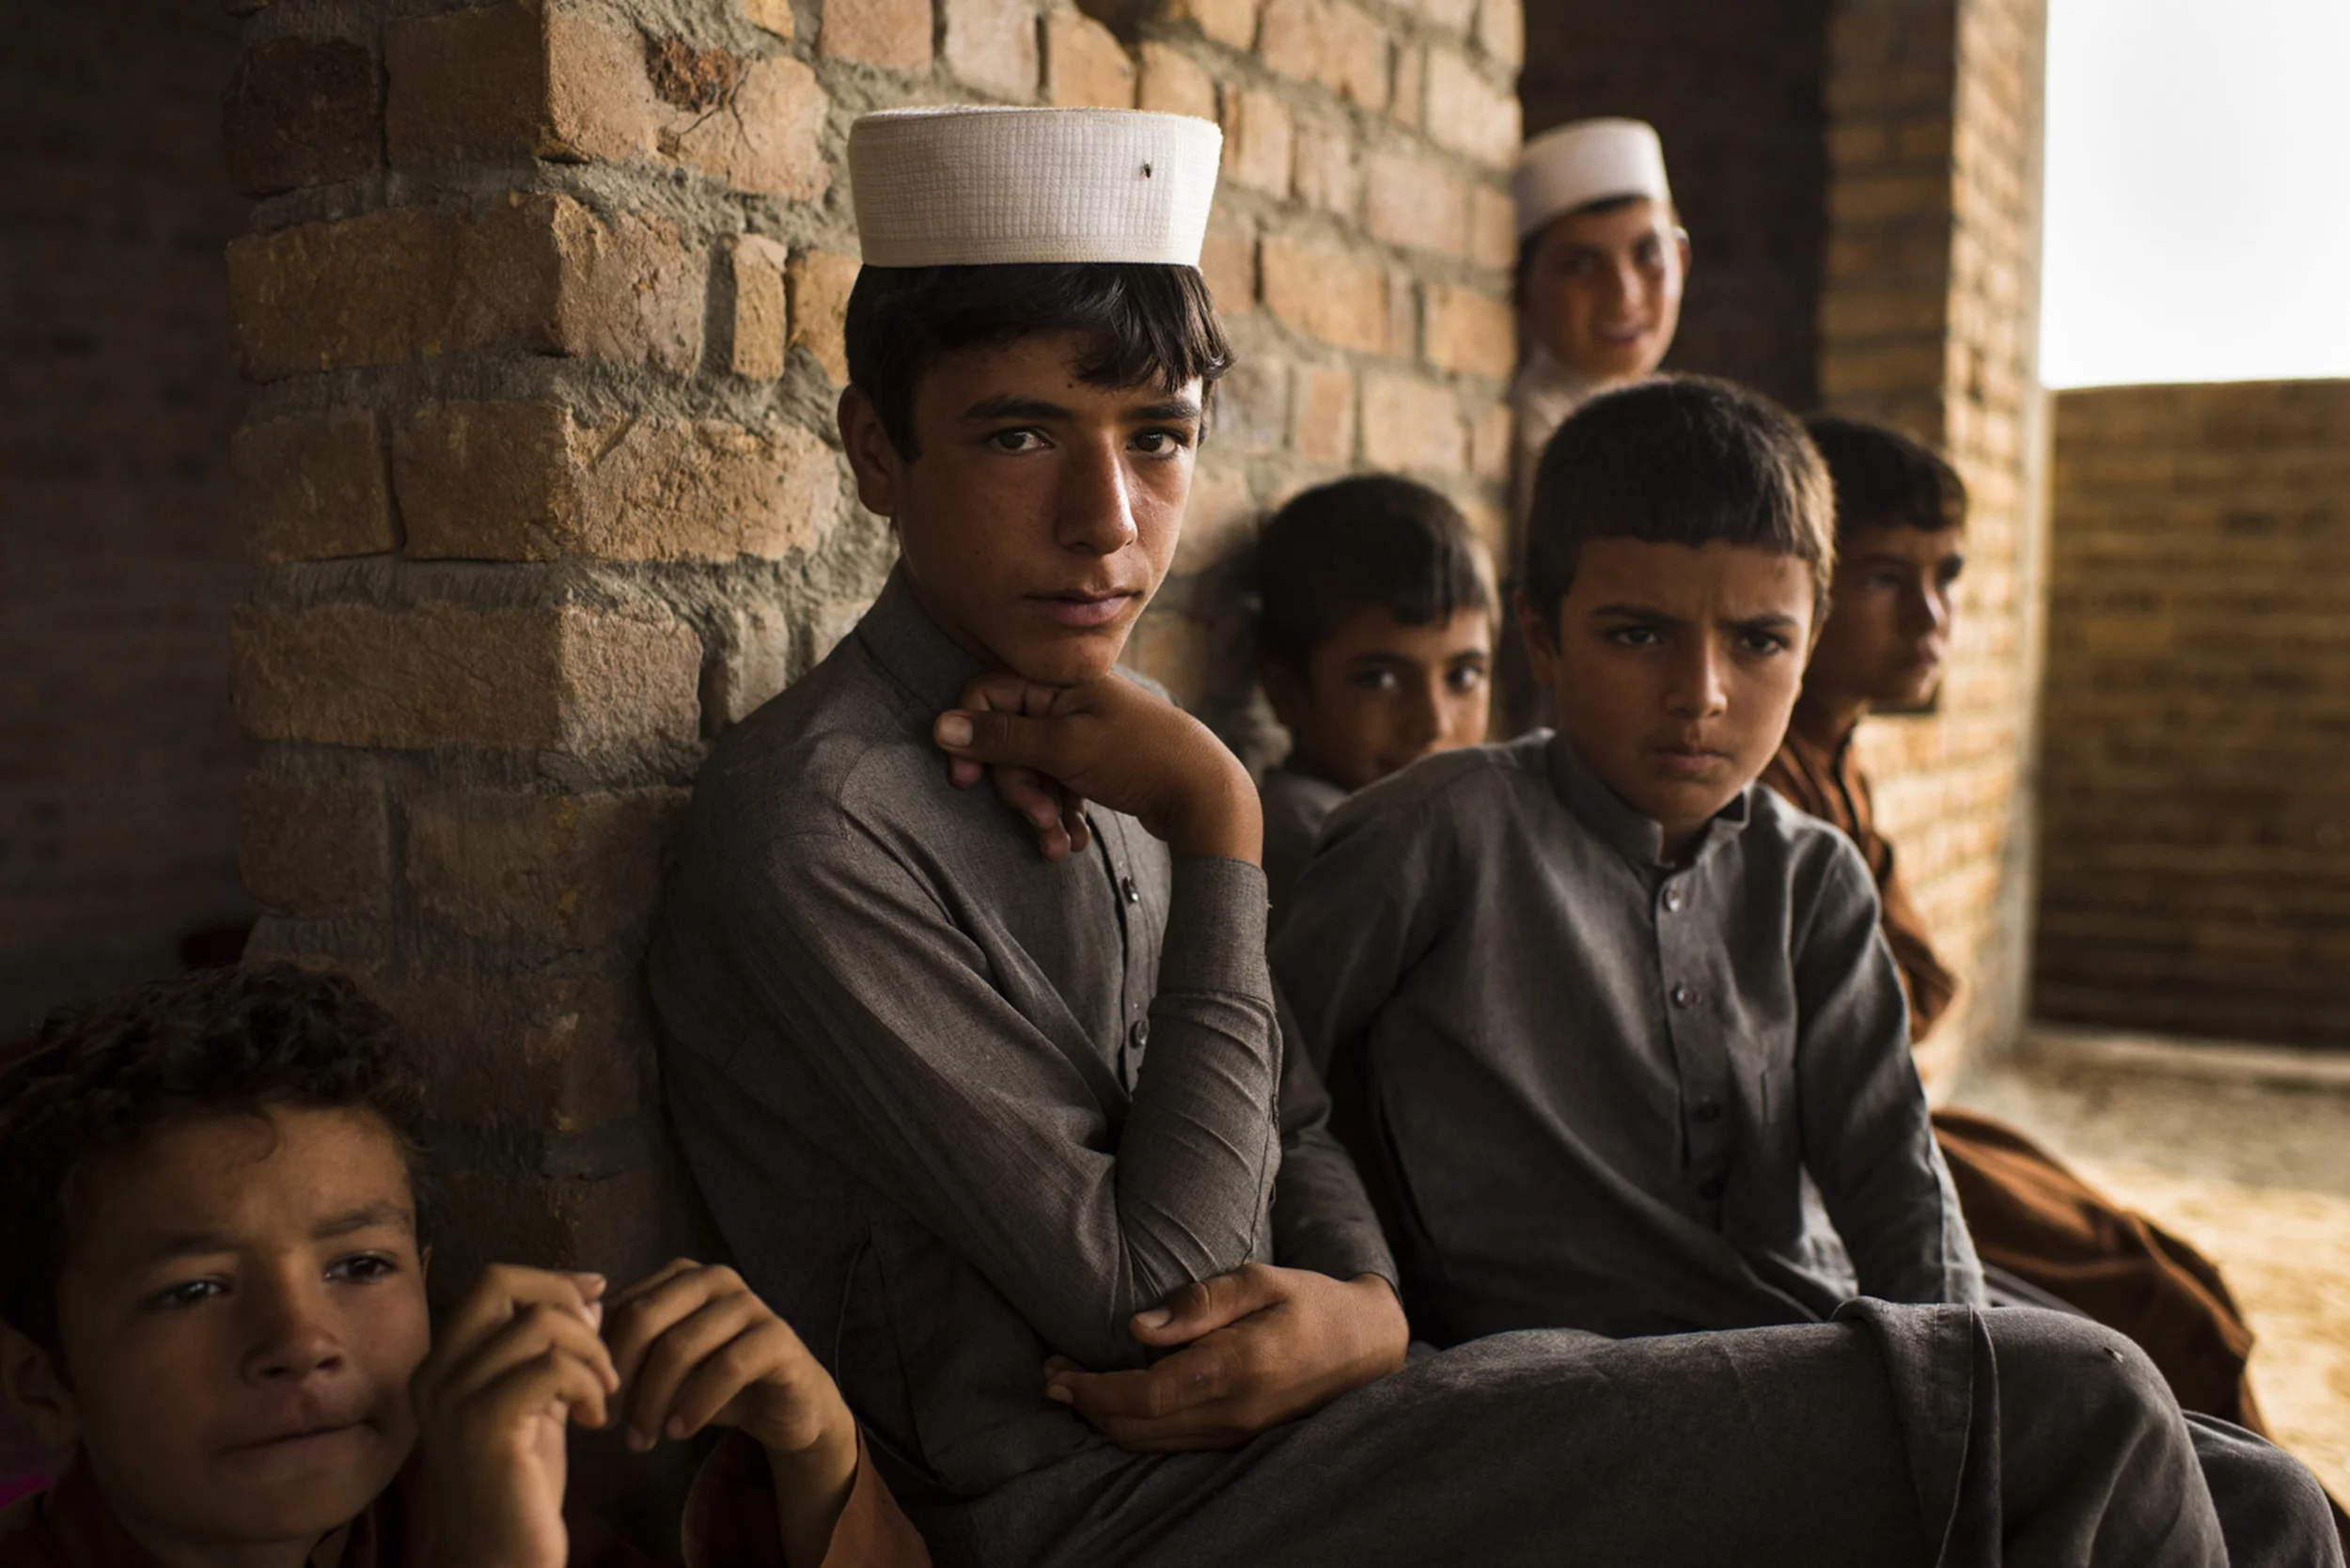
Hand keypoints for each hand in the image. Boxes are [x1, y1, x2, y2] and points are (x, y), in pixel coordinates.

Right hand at [408, 1266, 617, 1567]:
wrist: (496, 1561)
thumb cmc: (518, 1488)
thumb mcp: (536, 1405)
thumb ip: (553, 1351)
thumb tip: (590, 1294)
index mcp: (441, 1365)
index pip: (494, 1281)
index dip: (553, 1280)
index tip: (596, 1297)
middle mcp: (435, 1376)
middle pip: (502, 1283)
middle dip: (566, 1302)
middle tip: (598, 1350)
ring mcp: (454, 1401)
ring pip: (538, 1323)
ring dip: (590, 1351)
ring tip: (602, 1393)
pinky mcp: (485, 1428)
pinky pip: (551, 1368)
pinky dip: (589, 1384)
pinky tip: (593, 1420)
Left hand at [603, 1260, 858, 1567]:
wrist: (784, 1404)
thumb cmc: (711, 1382)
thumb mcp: (661, 1363)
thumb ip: (623, 1348)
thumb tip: (565, 1351)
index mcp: (681, 1275)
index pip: (620, 1308)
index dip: (596, 1359)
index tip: (587, 1406)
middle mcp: (715, 1278)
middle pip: (644, 1320)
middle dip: (621, 1378)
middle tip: (610, 1426)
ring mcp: (750, 1304)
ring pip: (680, 1347)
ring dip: (653, 1401)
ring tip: (641, 1441)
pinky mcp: (777, 1337)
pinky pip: (726, 1368)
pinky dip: (694, 1405)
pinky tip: (678, 1432)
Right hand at [935, 671, 1260, 862]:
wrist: (1206, 796)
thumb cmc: (1139, 759)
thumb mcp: (1064, 748)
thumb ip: (1001, 738)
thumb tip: (940, 726)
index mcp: (1060, 681)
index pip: (988, 695)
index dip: (972, 737)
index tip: (968, 781)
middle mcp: (1069, 699)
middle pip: (1009, 740)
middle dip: (1018, 788)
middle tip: (1037, 819)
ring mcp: (1083, 731)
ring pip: (1033, 769)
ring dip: (1039, 810)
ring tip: (1057, 844)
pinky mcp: (1095, 762)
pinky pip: (1059, 784)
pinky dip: (1060, 813)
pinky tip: (1073, 843)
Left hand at [1043, 1264, 1406, 1451]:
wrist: (1366, 1346)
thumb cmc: (1310, 1302)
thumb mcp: (1260, 1280)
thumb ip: (1201, 1302)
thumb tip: (1139, 1327)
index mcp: (1236, 1368)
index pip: (1144, 1396)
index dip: (1092, 1389)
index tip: (1057, 1371)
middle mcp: (1232, 1412)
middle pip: (1136, 1428)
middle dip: (1087, 1406)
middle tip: (1053, 1375)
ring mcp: (1235, 1433)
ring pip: (1149, 1444)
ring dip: (1104, 1420)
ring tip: (1074, 1386)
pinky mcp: (1237, 1439)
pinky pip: (1170, 1444)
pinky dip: (1133, 1427)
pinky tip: (1117, 1398)